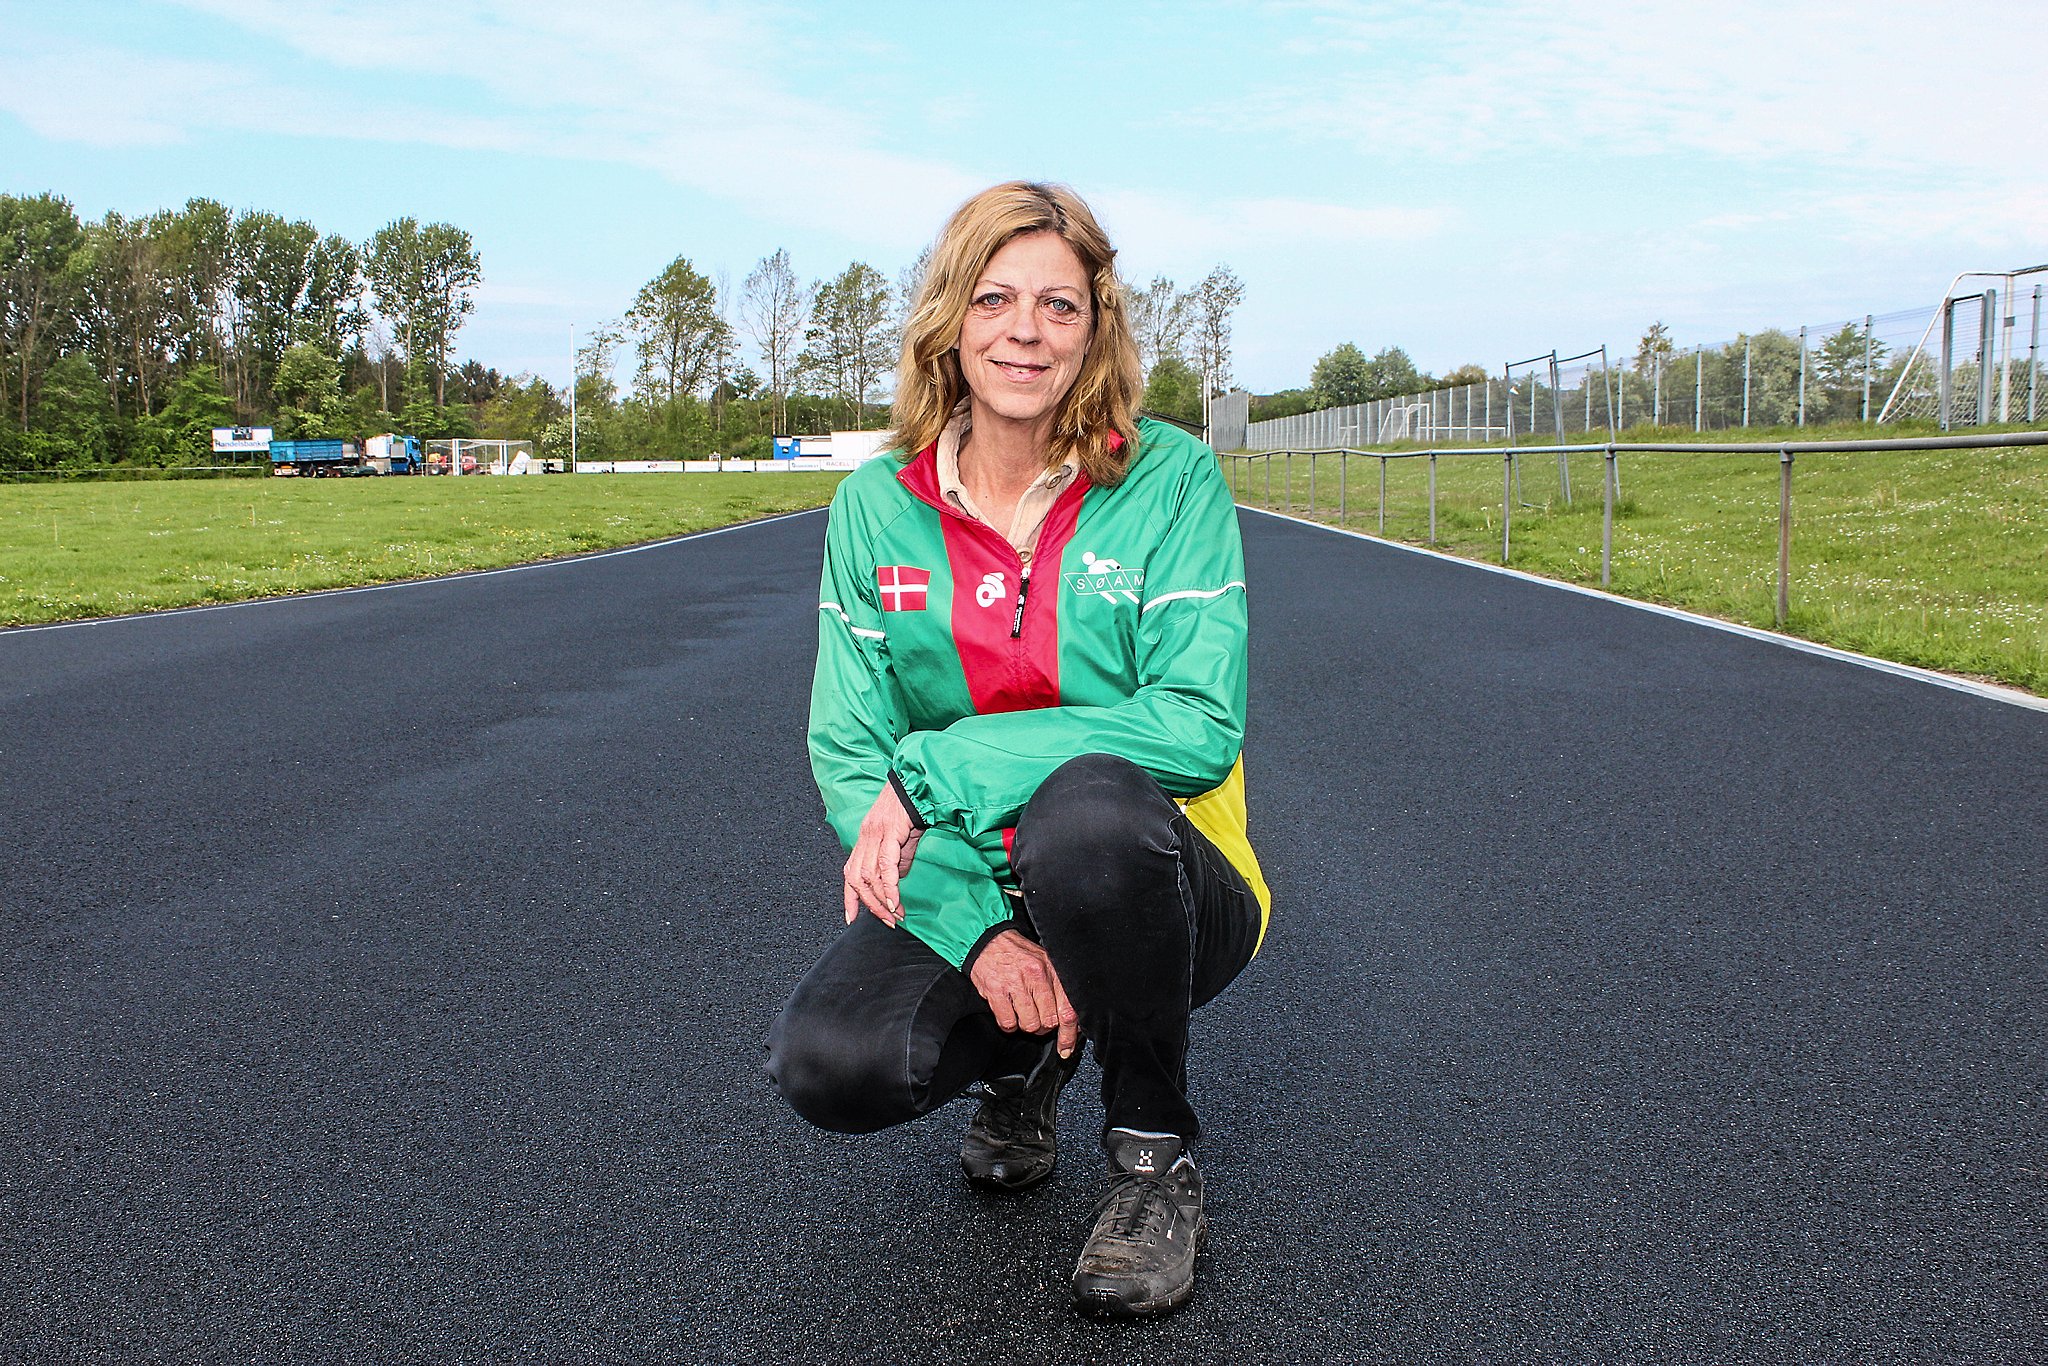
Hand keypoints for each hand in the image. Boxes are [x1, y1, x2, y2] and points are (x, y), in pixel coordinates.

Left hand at [843, 781, 921, 927]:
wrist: (917, 785)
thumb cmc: (910, 809)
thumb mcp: (902, 840)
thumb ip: (897, 861)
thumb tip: (896, 880)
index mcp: (864, 840)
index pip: (850, 874)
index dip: (849, 898)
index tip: (851, 918)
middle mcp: (864, 838)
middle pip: (858, 880)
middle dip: (871, 905)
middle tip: (887, 921)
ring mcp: (874, 835)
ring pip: (870, 876)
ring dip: (882, 900)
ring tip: (896, 914)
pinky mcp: (888, 832)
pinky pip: (885, 865)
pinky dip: (889, 886)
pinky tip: (895, 900)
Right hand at [968, 930, 1079, 1058]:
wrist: (986, 941)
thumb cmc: (1017, 954)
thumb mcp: (1044, 962)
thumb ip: (1058, 988)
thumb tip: (1072, 1019)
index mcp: (1051, 969)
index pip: (1068, 1009)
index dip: (1069, 1034)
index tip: (1066, 1047)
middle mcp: (1036, 975)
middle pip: (1049, 1021)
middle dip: (1044, 1027)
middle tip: (1037, 1019)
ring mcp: (1015, 984)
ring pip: (1030, 1025)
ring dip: (1025, 1025)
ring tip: (1021, 1012)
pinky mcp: (996, 991)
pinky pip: (1008, 1023)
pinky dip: (1008, 1024)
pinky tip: (1008, 1011)